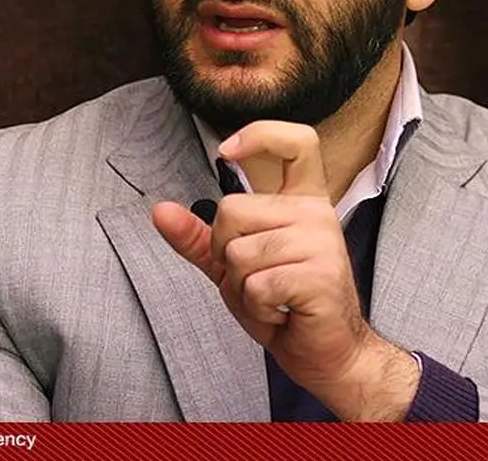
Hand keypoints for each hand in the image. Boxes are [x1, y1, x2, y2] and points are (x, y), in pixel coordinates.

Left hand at [152, 120, 418, 419]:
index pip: (296, 141)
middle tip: (258, 278)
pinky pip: (256, 286)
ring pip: (238, 253)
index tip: (226, 151)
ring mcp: (322, 241)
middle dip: (226, 253)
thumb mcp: (235, 265)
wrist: (328, 352)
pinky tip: (281, 313)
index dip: (258, 135)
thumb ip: (200, 237)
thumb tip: (160, 211)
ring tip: (273, 299)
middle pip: (231, 210)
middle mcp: (317, 212)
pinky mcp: (320, 275)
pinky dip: (256, 308)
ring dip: (242, 289)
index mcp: (303, 199)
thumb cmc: (284, 303)